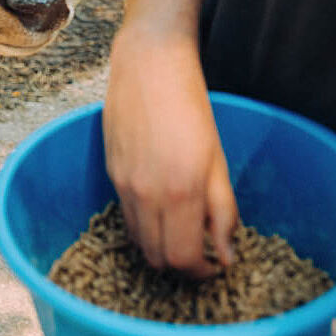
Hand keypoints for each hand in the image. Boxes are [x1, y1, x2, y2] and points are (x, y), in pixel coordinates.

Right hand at [103, 32, 238, 277]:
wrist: (148, 63)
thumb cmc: (190, 104)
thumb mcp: (217, 158)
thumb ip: (222, 210)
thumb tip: (225, 254)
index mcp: (180, 190)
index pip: (181, 258)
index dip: (199, 272)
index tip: (214, 264)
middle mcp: (145, 192)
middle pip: (156, 257)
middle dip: (180, 266)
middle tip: (200, 253)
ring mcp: (123, 182)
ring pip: (137, 239)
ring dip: (159, 246)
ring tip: (180, 231)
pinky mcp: (110, 170)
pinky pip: (125, 214)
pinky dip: (143, 224)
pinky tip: (160, 206)